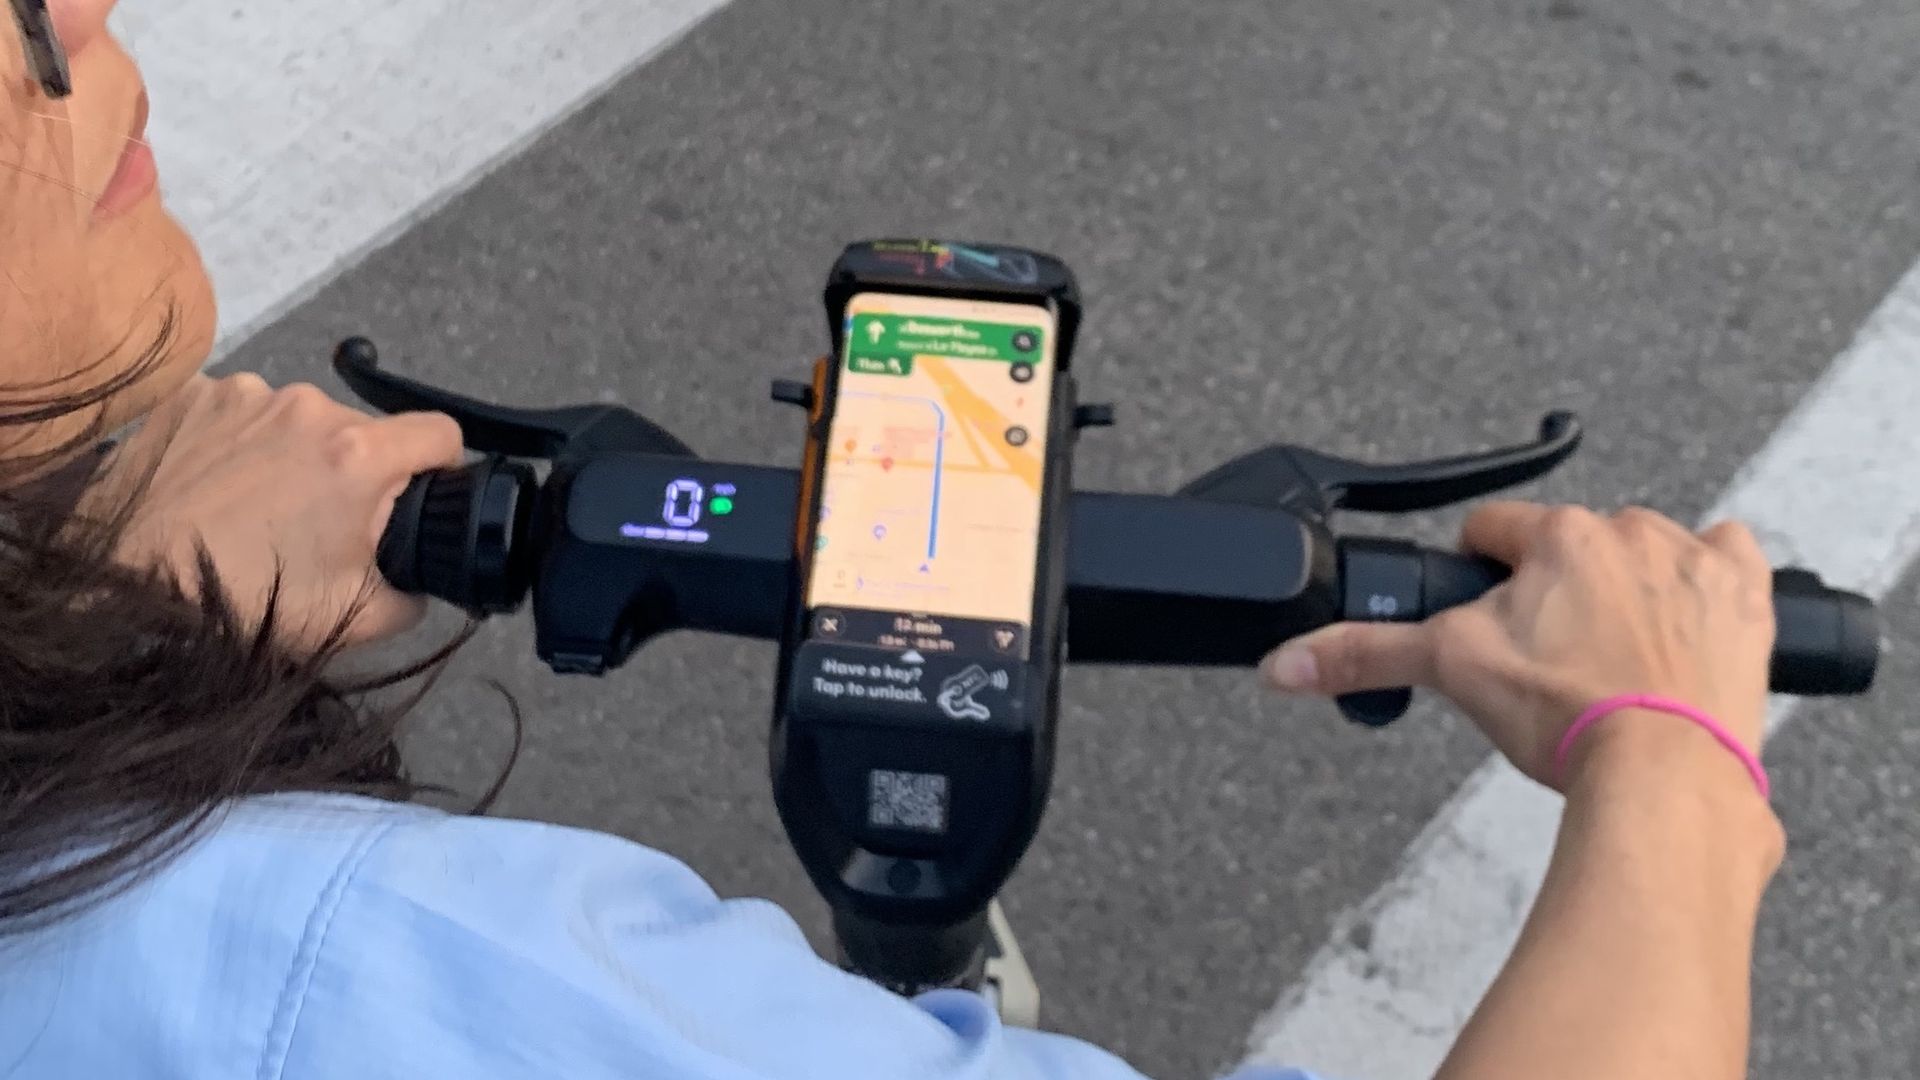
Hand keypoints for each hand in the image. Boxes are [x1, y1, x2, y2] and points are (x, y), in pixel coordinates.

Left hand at [95, 373, 464, 654]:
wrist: (121, 588)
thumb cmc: (239, 603)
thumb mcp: (355, 619)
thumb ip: (415, 595)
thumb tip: (424, 579)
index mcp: (357, 456)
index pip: (440, 432)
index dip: (442, 466)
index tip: (422, 493)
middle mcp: (306, 407)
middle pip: (364, 429)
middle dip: (355, 470)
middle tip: (320, 525)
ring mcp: (243, 393)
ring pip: (299, 419)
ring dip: (295, 454)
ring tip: (257, 508)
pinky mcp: (192, 393)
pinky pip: (241, 410)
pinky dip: (240, 442)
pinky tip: (217, 487)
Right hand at [1261, 502, 1775, 787]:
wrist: (1668, 774)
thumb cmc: (1570, 720)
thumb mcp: (1452, 674)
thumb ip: (1365, 655)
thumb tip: (1283, 660)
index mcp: (1558, 536)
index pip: (1490, 531)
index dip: (1478, 577)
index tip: (1489, 624)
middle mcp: (1631, 531)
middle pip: (1569, 547)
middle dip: (1556, 592)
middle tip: (1552, 661)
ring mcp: (1695, 561)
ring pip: (1643, 553)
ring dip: (1627, 591)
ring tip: (1614, 664)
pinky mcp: (1747, 597)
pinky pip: (1726, 559)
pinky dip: (1705, 586)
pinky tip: (1681, 630)